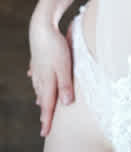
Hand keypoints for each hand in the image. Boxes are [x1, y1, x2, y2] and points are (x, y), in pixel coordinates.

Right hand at [27, 19, 74, 137]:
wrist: (41, 28)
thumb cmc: (55, 47)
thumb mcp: (64, 66)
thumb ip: (65, 85)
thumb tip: (66, 104)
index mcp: (47, 81)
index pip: (47, 105)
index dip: (47, 119)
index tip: (45, 133)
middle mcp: (40, 77)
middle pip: (42, 97)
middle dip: (44, 110)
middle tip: (45, 123)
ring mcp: (37, 67)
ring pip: (39, 85)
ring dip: (41, 95)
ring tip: (41, 104)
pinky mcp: (37, 58)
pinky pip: (37, 73)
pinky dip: (37, 79)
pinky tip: (34, 78)